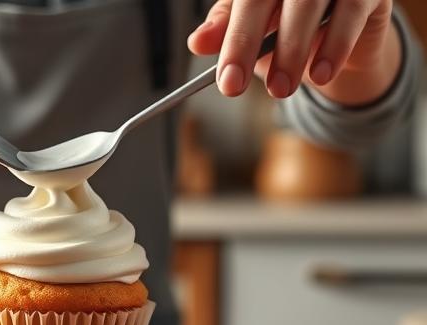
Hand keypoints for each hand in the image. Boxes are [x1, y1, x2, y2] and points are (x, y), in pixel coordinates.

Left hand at [188, 0, 395, 99]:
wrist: (341, 37)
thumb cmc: (286, 26)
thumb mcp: (251, 30)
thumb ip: (226, 31)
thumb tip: (197, 42)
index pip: (240, 1)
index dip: (229, 38)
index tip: (225, 80)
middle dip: (246, 44)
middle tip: (235, 88)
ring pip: (308, 3)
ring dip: (292, 51)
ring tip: (280, 89)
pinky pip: (352, 12)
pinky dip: (335, 46)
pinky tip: (321, 74)